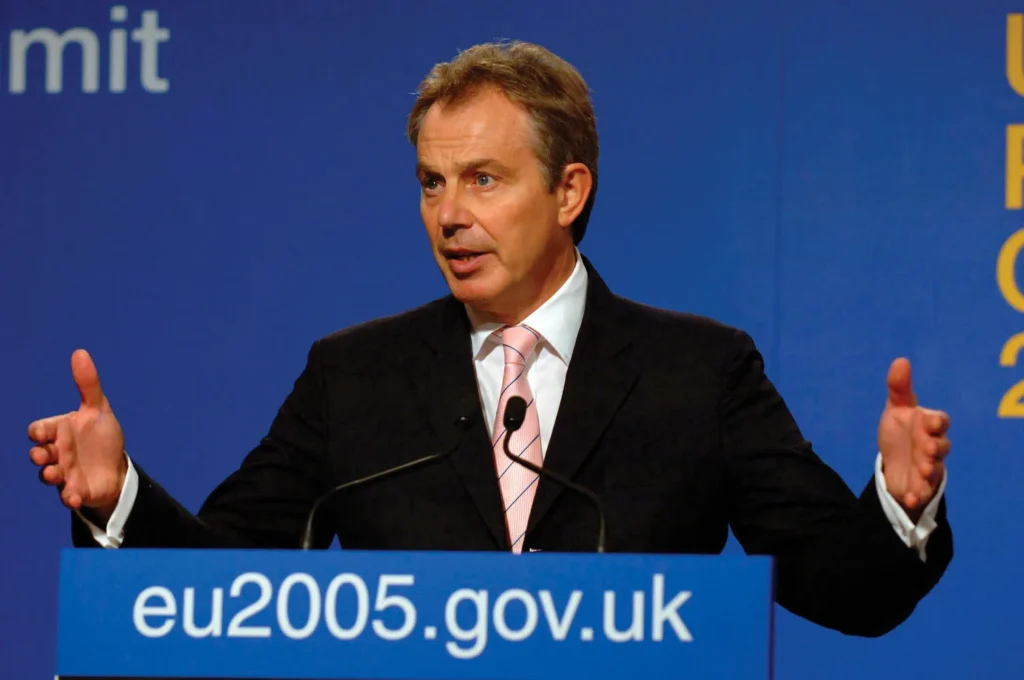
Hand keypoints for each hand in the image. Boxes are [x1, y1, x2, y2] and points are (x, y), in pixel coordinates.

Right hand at [28, 349, 126, 520]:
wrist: (117, 467)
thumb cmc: (102, 437)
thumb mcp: (98, 409)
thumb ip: (88, 384)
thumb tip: (80, 352)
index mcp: (60, 432)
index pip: (39, 430)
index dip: (39, 432)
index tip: (45, 434)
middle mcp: (57, 453)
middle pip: (39, 453)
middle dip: (38, 455)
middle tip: (44, 455)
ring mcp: (64, 473)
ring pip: (48, 475)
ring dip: (49, 475)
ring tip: (56, 474)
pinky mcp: (75, 491)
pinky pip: (67, 497)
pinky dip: (69, 497)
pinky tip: (76, 496)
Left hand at [877, 358, 949, 520]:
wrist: (893, 463)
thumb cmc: (899, 432)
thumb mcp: (895, 410)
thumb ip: (898, 388)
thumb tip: (901, 360)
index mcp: (928, 426)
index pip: (939, 421)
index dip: (936, 422)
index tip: (930, 421)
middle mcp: (933, 446)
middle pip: (940, 446)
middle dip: (934, 447)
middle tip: (925, 448)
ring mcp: (929, 467)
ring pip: (935, 469)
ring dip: (930, 469)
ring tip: (923, 470)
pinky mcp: (920, 486)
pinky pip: (921, 493)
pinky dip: (915, 495)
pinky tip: (908, 497)